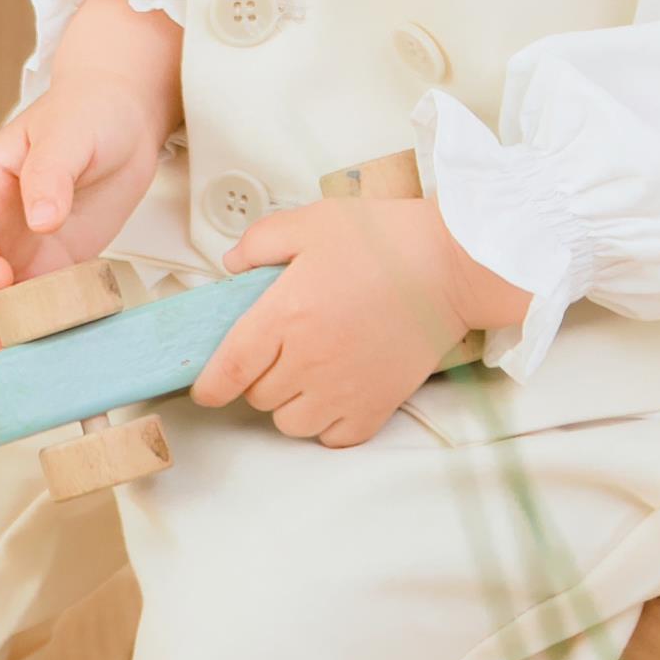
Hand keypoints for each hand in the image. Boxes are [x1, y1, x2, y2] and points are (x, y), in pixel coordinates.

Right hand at [0, 0, 181, 352]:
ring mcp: (23, 247)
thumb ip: (52, 172)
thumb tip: (40, 219)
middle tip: (11, 333)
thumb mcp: (72, 132)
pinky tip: (49, 343)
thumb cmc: (93, 111)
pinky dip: (35, 328)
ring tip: (20, 352)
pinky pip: (33, 305)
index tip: (1, 278)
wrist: (126, 116)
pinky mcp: (55, 265)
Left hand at [192, 193, 530, 448]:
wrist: (452, 265)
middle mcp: (308, 361)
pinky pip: (332, 437)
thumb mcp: (312, 222)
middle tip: (281, 347)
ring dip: (290, 402)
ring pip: (290, 422)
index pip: (227, 370)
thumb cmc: (386, 241)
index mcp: (284, 315)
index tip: (206, 387)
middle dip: (260, 375)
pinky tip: (337, 392)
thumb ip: (260, 241)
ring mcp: (343, 391)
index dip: (209, 385)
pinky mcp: (375, 408)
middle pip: (257, 396)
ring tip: (310, 370)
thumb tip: (231, 265)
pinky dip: (327, 423)